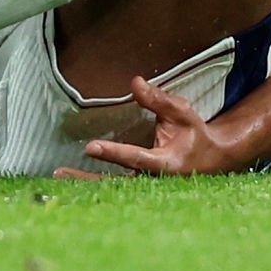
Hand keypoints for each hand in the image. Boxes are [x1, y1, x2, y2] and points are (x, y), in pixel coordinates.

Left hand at [52, 75, 249, 177]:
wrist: (212, 160)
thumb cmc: (195, 134)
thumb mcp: (182, 113)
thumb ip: (158, 100)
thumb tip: (134, 82)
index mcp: (165, 164)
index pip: (134, 157)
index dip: (113, 152)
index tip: (90, 147)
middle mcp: (152, 180)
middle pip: (114, 182)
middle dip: (87, 178)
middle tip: (60, 174)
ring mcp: (144, 187)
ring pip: (111, 188)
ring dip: (85, 182)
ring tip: (58, 176)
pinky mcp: (139, 187)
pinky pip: (113, 188)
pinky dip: (93, 184)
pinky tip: (71, 181)